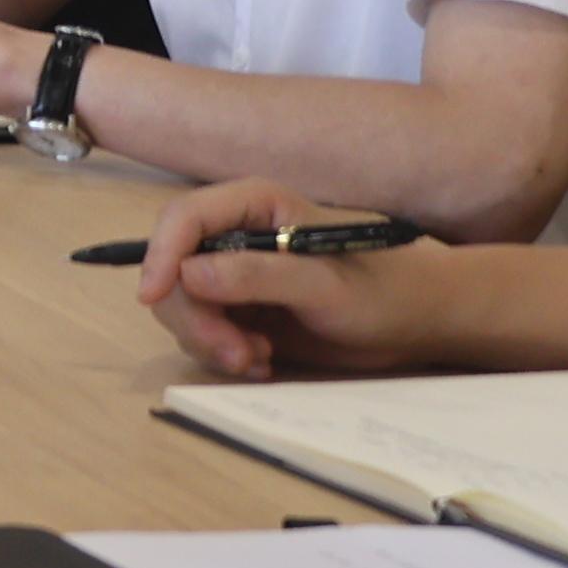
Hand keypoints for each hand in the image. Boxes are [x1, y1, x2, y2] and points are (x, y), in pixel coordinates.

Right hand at [133, 180, 409, 382]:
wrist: (415, 321)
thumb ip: (259, 276)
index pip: (184, 219)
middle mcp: (235, 236)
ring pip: (183, 307)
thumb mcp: (325, 285)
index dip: (160, 254)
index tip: (153, 298)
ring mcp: (233, 275)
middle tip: (235, 354)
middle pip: (174, 271)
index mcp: (254, 207)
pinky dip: (224, 352)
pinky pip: (203, 332)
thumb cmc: (384, 290)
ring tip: (258, 359)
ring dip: (211, 341)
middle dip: (195, 318)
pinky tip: (262, 360)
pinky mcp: (239, 310)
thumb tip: (188, 274)